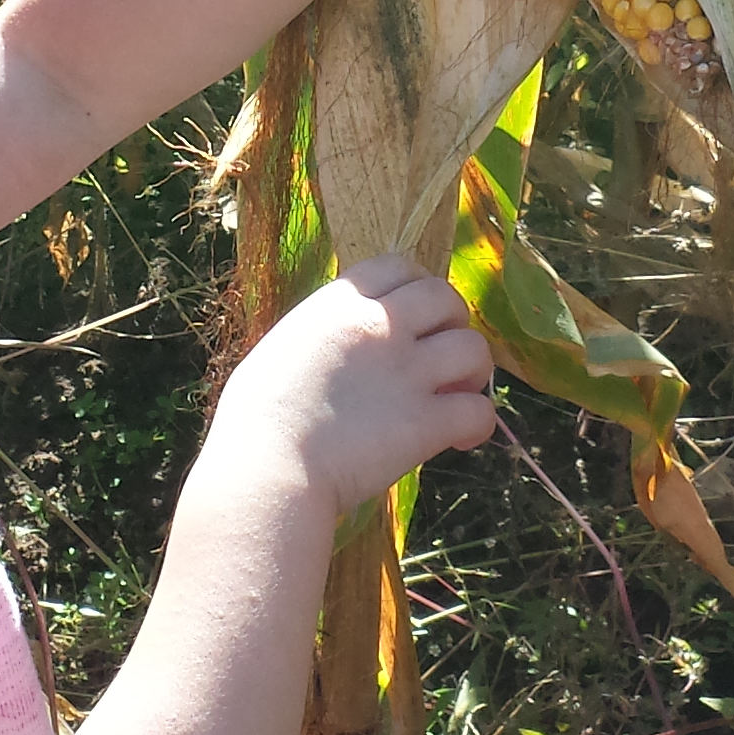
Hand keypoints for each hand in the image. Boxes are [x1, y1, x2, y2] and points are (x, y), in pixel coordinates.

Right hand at [209, 256, 499, 516]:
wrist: (266, 468)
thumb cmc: (254, 421)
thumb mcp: (284, 352)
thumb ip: (322, 338)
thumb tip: (338, 348)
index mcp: (338, 306)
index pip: (397, 266)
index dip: (414, 286)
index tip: (412, 314)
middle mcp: (379, 327)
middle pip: (445, 296)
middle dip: (452, 322)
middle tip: (441, 356)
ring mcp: (407, 372)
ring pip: (474, 348)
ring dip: (473, 372)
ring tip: (456, 396)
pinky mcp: (426, 422)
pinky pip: (479, 410)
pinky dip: (478, 424)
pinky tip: (458, 440)